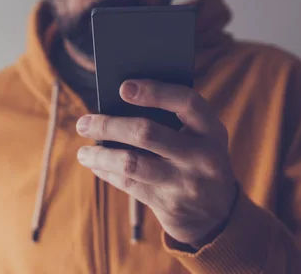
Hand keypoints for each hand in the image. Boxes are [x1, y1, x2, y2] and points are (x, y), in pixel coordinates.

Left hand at [75, 80, 237, 247]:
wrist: (218, 213)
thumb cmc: (197, 158)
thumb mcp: (200, 137)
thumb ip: (172, 119)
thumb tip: (118, 102)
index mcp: (212, 129)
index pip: (186, 101)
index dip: (154, 91)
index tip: (123, 87)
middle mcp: (203, 155)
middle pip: (147, 133)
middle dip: (109, 125)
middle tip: (84, 123)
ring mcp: (186, 183)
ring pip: (131, 164)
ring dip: (100, 156)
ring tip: (83, 152)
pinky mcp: (170, 205)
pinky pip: (129, 185)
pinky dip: (108, 173)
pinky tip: (96, 165)